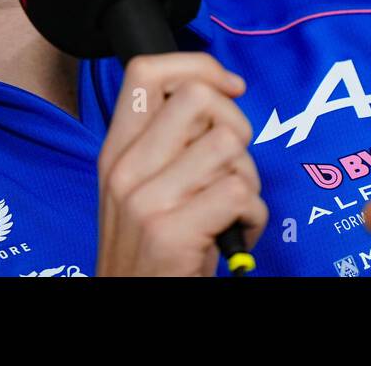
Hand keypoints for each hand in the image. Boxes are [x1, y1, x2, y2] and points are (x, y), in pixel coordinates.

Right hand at [95, 53, 268, 275]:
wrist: (131, 303)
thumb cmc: (150, 251)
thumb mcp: (140, 189)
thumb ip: (166, 142)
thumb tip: (219, 93)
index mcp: (116, 151)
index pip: (145, 72)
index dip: (198, 66)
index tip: (228, 88)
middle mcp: (125, 169)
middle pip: (198, 97)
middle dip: (235, 123)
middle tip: (231, 161)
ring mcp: (146, 200)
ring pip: (228, 144)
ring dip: (247, 176)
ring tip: (232, 204)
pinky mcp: (171, 233)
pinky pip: (240, 192)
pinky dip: (254, 215)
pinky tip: (236, 231)